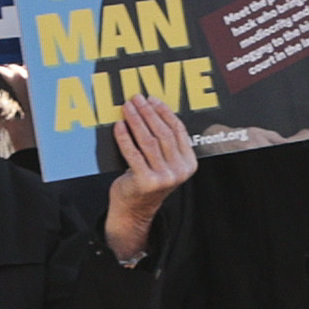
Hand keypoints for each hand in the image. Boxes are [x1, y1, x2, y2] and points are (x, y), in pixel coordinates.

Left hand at [105, 90, 195, 260]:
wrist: (135, 210)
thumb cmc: (148, 180)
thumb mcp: (165, 163)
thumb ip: (166, 143)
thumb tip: (153, 108)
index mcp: (188, 164)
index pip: (178, 131)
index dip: (164, 112)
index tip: (152, 99)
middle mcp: (178, 171)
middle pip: (163, 133)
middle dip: (148, 112)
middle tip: (137, 98)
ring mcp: (162, 177)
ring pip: (148, 140)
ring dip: (136, 120)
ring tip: (128, 107)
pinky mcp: (144, 181)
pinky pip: (132, 153)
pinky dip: (124, 137)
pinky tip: (119, 125)